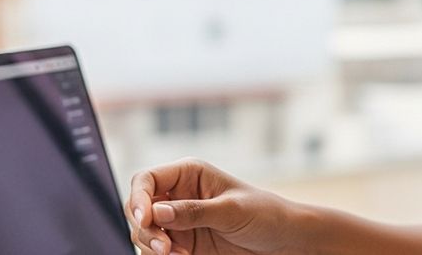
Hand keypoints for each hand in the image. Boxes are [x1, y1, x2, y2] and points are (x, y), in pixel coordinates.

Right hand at [125, 157, 301, 254]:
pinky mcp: (181, 244)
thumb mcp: (231, 211)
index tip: (143, 218)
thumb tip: (156, 211)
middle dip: (144, 228)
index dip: (138, 197)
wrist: (283, 240)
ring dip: (151, 245)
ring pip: (144, 232)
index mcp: (189, 174)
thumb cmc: (264, 214)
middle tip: (163, 248)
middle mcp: (178, 196)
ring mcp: (177, 221)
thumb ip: (194, 212)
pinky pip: (157, 250)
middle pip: (139, 208)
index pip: (147, 180)